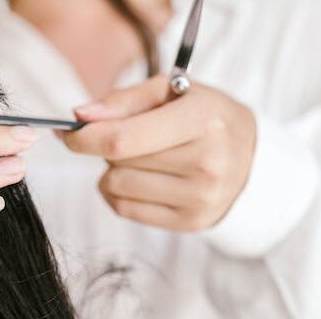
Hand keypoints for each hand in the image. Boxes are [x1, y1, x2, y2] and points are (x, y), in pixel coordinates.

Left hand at [61, 75, 255, 231]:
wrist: (253, 159)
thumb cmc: (205, 117)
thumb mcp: (172, 92)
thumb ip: (123, 100)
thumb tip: (81, 116)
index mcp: (203, 121)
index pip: (123, 139)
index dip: (84, 137)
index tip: (67, 132)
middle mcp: (207, 163)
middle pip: (116, 163)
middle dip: (105, 147)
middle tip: (124, 136)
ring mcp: (201, 198)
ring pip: (116, 187)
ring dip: (111, 171)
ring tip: (137, 157)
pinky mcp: (191, 223)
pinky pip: (125, 210)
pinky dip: (117, 193)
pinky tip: (137, 179)